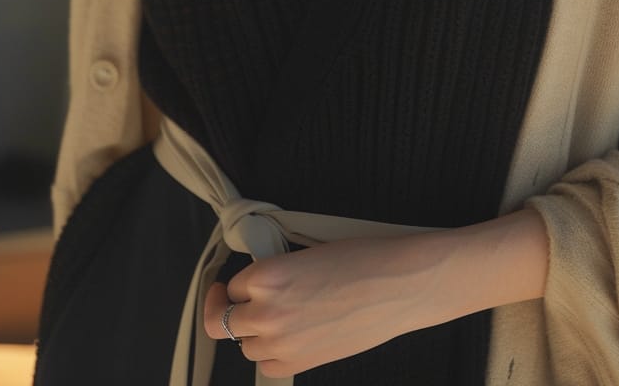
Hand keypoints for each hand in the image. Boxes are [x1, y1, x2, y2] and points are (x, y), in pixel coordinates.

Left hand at [202, 235, 437, 377]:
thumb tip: (258, 284)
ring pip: (244, 345)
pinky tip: (285, 339)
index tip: (242, 282)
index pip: (234, 285)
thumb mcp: (305, 253)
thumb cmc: (359, 259)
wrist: (397, 286)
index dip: (241, 282)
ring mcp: (281, 342)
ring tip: (275, 317)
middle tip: (228, 301)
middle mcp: (266, 312)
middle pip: (222, 321)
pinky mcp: (300, 363)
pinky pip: (265, 365)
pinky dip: (270, 353)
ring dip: (252, 332)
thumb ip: (275, 272)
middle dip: (226, 310)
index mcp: (266, 275)